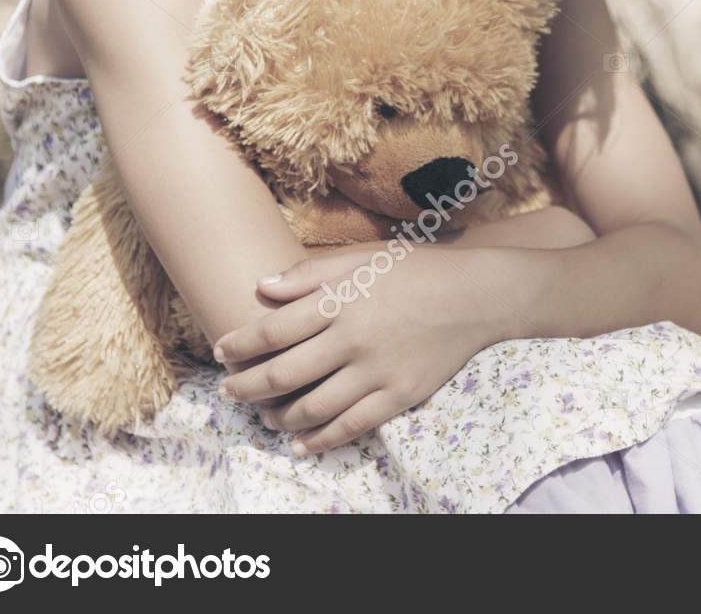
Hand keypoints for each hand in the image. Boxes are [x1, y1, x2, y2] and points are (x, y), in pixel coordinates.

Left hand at [211, 242, 509, 455]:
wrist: (478, 295)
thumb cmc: (419, 270)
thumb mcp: (365, 257)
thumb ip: (311, 272)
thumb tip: (261, 286)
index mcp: (342, 300)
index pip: (273, 330)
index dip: (240, 344)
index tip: (221, 351)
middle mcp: (354, 338)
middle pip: (283, 374)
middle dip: (246, 387)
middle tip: (229, 392)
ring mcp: (378, 371)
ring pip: (312, 407)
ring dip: (278, 417)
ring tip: (264, 416)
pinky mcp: (399, 395)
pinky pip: (351, 425)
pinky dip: (320, 440)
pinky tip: (300, 444)